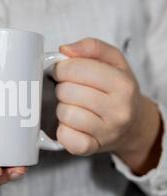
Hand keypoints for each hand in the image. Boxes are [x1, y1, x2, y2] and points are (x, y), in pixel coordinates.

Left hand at [54, 38, 161, 174]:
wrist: (133, 125)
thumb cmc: (118, 90)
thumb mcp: (113, 61)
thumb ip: (91, 48)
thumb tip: (65, 50)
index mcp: (123, 84)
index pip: (76, 69)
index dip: (62, 68)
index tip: (63, 72)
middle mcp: (118, 110)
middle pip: (67, 91)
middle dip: (62, 87)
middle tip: (70, 90)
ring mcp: (106, 132)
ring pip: (64, 113)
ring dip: (62, 108)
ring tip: (73, 106)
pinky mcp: (91, 148)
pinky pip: (65, 137)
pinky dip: (62, 130)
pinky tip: (71, 124)